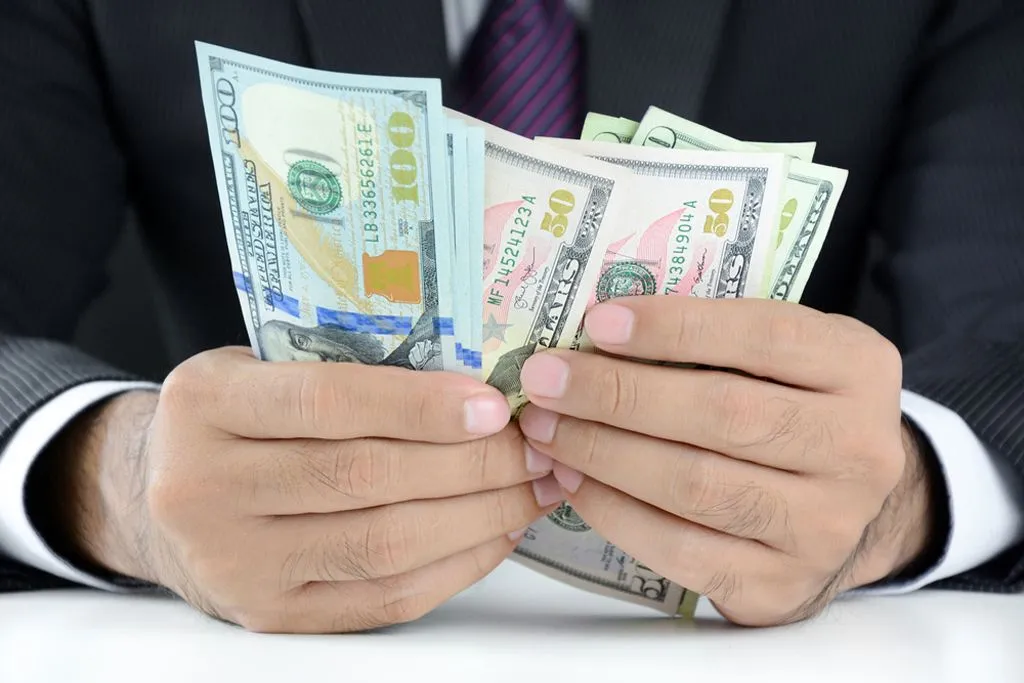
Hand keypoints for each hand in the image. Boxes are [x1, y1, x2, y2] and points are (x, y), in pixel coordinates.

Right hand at [54, 348, 561, 632]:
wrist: (160, 497)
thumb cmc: (232, 420)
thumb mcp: (257, 368)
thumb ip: (340, 370)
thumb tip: (471, 383)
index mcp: (206, 406)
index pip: (326, 404)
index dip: (417, 406)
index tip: (494, 406)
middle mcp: (206, 490)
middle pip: (364, 479)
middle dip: (470, 464)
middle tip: (534, 447)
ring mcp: (237, 564)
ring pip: (383, 545)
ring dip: (477, 516)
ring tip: (531, 488)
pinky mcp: (272, 615)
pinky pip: (384, 599)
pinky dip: (455, 565)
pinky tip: (494, 532)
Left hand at [518, 296, 936, 625]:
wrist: (852, 511)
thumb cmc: (792, 411)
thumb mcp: (784, 357)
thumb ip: (716, 339)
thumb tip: (599, 332)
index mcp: (859, 369)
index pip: (764, 337)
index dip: (674, 328)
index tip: (597, 323)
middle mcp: (858, 450)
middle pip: (723, 414)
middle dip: (618, 394)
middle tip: (546, 380)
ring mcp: (824, 526)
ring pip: (695, 484)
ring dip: (602, 452)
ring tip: (546, 429)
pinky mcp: (781, 586)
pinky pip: (680, 548)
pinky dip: (614, 510)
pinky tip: (574, 479)